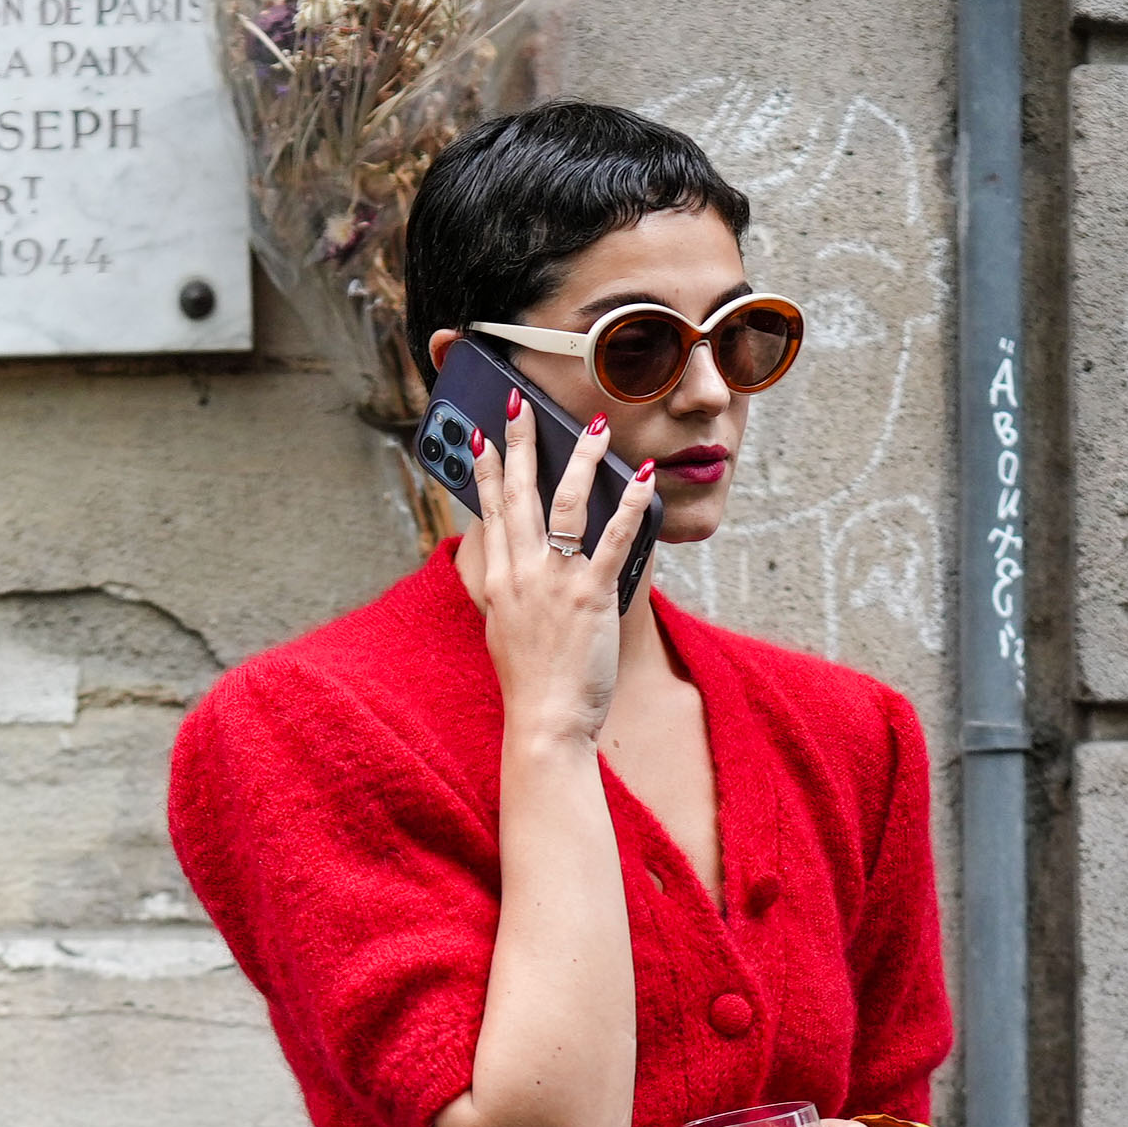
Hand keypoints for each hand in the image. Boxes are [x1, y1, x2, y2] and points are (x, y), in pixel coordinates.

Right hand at [451, 396, 641, 753]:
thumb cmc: (531, 684)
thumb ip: (509, 591)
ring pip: (566, 504)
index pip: (490, 511)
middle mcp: (522, 573)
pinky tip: (643, 478)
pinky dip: (631, 505)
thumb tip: (516, 564)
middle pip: (519, 493)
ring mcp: (556, 582)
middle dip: (520, 443)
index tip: (484, 436)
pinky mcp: (592, 596)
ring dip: (579, 459)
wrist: (544, 723)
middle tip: (521, 402)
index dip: (485, 469)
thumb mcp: (504, 630)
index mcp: (498, 581)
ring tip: (593, 427)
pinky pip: (614, 540)